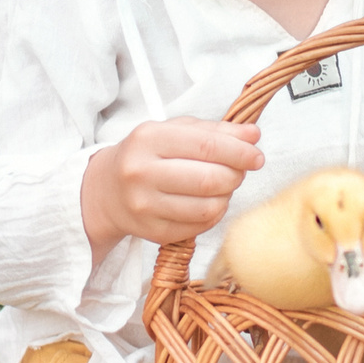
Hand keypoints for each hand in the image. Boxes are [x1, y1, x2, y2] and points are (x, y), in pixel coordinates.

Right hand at [82, 118, 263, 255]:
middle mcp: (141, 172)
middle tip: (240, 171)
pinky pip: (200, 226)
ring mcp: (144, 206)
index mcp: (148, 139)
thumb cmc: (147, 155)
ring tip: (223, 186)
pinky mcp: (152, 232)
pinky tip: (209, 202)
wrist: (107, 190)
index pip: (207, 146)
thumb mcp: (174, 131)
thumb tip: (252, 135)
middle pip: (209, 179)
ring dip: (227, 196)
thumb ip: (214, 130)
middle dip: (236, 175)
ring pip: (208, 207)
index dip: (239, 151)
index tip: (256, 155)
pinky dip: (214, 214)